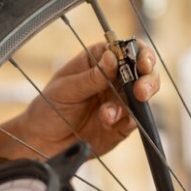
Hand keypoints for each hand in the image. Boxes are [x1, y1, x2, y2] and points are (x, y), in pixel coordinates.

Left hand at [10, 41, 159, 157]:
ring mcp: (120, 101)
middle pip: (145, 72)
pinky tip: (106, 123)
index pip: (128, 49)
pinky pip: (133, 120)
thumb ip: (91, 77)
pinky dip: (124, 121)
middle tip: (140, 91)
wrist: (42, 141)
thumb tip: (112, 57)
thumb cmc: (49, 108)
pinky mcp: (121, 124)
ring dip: (133, 105)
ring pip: (143, 97)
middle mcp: (114, 79)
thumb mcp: (65, 89)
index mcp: (99, 61)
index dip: (140, 53)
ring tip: (107, 114)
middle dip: (148, 80)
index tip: (142, 63)